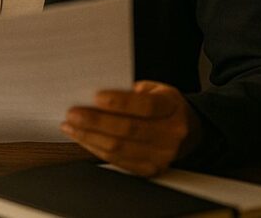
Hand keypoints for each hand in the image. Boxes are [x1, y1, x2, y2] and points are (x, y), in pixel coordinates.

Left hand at [60, 80, 201, 176]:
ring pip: (119, 148)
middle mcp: (170, 134)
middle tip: (73, 113)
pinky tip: (82, 138)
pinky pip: (117, 162)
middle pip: (129, 130)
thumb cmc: (164, 106)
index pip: (146, 106)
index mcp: (172, 108)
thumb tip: (96, 93)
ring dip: (90, 137)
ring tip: (71, 126)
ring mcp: (161, 156)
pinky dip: (96, 149)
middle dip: (96, 121)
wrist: (189, 132)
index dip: (120, 102)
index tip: (95, 96)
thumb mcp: (155, 89)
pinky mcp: (150, 170)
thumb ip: (131, 91)